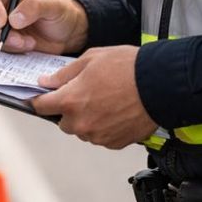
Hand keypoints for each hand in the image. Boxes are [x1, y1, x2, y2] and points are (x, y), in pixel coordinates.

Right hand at [0, 0, 88, 54]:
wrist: (66, 33)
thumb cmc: (61, 11)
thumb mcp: (54, 4)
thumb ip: (35, 7)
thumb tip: (13, 19)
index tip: (3, 22)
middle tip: (15, 38)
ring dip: (3, 40)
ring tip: (27, 42)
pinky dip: (7, 47)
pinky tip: (25, 45)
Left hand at [32, 46, 156, 149]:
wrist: (160, 84)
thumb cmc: (128, 68)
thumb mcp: (91, 59)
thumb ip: (64, 74)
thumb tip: (46, 82)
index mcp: (70, 101)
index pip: (41, 107)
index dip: (40, 100)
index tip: (42, 97)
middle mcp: (81, 123)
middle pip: (63, 122)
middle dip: (69, 110)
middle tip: (86, 94)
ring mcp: (98, 136)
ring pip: (83, 130)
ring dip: (88, 119)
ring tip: (106, 101)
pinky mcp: (115, 143)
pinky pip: (101, 136)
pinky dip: (105, 127)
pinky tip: (116, 111)